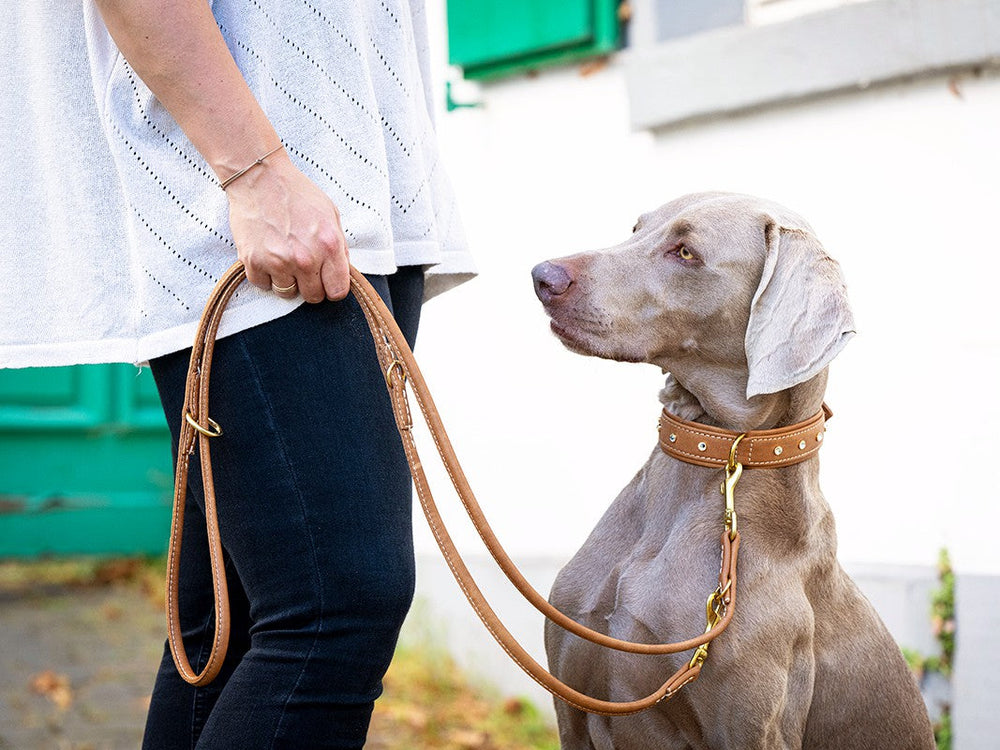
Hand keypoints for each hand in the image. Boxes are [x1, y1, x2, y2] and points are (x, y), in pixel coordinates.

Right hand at [225, 149, 349, 302]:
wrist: (260, 177)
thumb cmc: (297, 193)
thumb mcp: (331, 215)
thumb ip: (338, 246)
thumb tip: (341, 272)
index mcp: (329, 246)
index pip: (338, 291)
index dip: (333, 288)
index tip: (327, 282)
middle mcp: (305, 259)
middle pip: (313, 297)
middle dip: (311, 285)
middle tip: (303, 268)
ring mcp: (278, 262)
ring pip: (287, 294)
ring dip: (287, 281)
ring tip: (284, 258)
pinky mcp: (253, 261)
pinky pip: (263, 285)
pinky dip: (265, 275)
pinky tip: (267, 257)